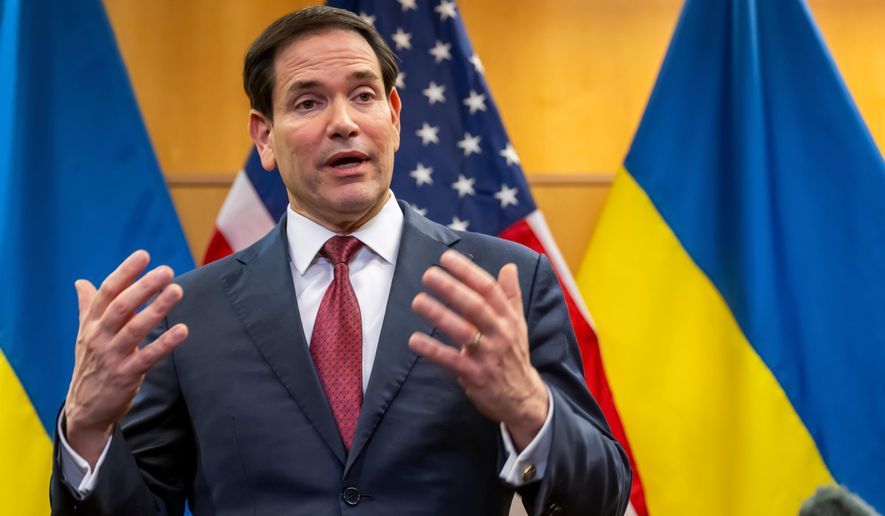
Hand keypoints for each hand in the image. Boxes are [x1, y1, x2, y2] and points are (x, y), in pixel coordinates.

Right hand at [64, 250, 187, 467]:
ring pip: (135, 329)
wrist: (85, 408)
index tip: (144, 255)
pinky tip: (183, 330)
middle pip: (121, 307)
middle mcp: (99, 337)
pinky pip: (148, 357)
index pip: (107, 292)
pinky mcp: (126, 375)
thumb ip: (87, 307)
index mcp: (92, 323)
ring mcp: (112, 357)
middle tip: (166, 271)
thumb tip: (81, 282)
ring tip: (177, 291)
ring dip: (157, 309)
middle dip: (143, 287)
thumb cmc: (91, 364)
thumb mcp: (85, 334)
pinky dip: (165, 343)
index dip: (125, 272)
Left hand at [409, 250, 548, 450]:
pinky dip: (433, 350)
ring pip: (463, 331)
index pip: (489, 289)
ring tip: (418, 301)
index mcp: (508, 318)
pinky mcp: (476, 376)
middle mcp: (500, 333)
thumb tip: (509, 267)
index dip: (467, 272)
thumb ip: (511, 295)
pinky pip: (452, 361)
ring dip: (439, 315)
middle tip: (429, 274)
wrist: (523, 398)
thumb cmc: (514, 356)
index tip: (447, 258)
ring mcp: (488, 355)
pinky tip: (415, 340)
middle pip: (476, 306)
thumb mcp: (518, 325)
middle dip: (451, 288)